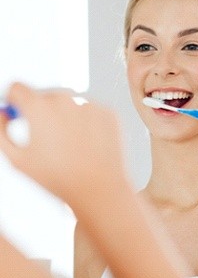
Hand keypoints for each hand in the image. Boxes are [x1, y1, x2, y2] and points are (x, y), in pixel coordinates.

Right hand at [0, 83, 124, 206]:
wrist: (99, 189)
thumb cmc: (57, 178)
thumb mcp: (17, 159)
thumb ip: (1, 131)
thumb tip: (3, 113)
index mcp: (39, 106)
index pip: (17, 87)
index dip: (13, 100)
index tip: (17, 111)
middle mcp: (65, 98)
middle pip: (45, 95)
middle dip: (41, 110)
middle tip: (46, 136)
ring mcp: (89, 103)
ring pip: (69, 103)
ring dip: (65, 116)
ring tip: (69, 144)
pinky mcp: (107, 111)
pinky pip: (90, 110)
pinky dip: (86, 122)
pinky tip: (87, 143)